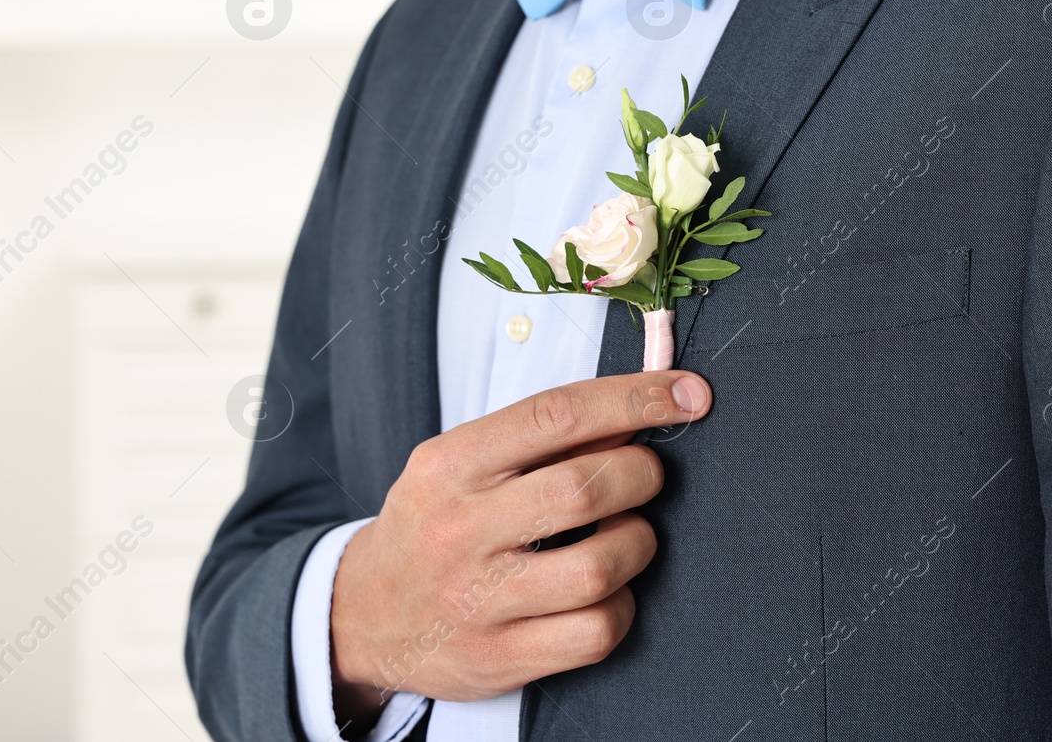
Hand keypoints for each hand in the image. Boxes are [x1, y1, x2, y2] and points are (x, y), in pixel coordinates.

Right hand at [328, 370, 711, 724]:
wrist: (362, 616)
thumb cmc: (431, 525)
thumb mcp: (460, 464)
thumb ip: (537, 441)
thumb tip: (633, 415)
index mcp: (450, 465)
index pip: (556, 415)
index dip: (634, 399)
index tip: (688, 394)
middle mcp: (459, 529)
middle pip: (584, 488)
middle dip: (642, 475)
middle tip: (644, 477)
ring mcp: (479, 599)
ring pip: (600, 565)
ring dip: (637, 543)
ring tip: (625, 535)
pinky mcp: (500, 657)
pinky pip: (596, 631)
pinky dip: (622, 605)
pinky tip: (607, 592)